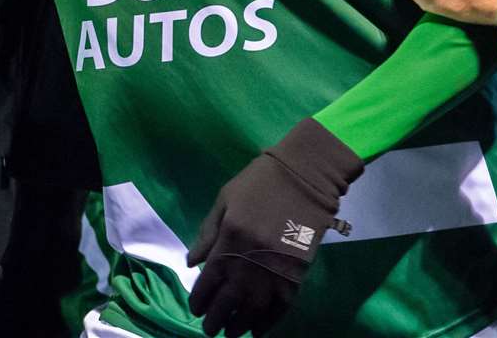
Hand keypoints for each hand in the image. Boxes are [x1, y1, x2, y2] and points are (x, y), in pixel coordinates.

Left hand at [186, 118, 361, 336]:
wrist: (305, 175)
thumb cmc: (260, 181)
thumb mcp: (225, 199)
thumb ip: (207, 233)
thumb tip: (192, 263)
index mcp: (229, 239)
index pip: (208, 281)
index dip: (200, 300)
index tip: (197, 309)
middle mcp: (249, 260)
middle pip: (228, 301)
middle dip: (216, 319)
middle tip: (210, 329)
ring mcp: (275, 269)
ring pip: (253, 310)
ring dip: (240, 325)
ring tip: (232, 333)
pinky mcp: (297, 273)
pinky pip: (280, 307)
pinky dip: (268, 322)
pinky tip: (258, 330)